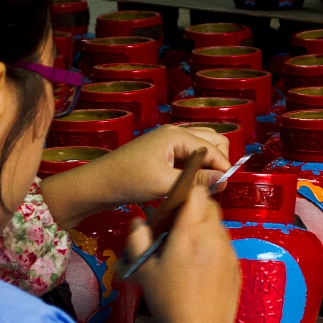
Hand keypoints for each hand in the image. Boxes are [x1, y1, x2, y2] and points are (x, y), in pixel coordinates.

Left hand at [40, 125, 231, 228]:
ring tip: (203, 186)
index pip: (213, 148)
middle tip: (214, 185)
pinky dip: (195, 169)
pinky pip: (189, 157)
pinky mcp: (164, 155)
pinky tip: (189, 185)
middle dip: (218, 162)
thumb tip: (224, 179)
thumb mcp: (164, 183)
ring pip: (202, 149)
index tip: (224, 188)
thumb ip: (196, 181)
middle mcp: (176, 134)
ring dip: (207, 166)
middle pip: (213, 141)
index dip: (222, 167)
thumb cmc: (128, 181)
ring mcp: (169, 143)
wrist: (98, 185)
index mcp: (177, 136)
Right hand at [126, 186, 239, 322]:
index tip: (174, 205)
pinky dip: (214, 247)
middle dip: (196, 209)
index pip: (197, 192)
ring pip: (219, 226)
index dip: (186, 193)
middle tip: (178, 227)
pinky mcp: (237, 266)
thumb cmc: (168, 300)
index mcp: (190, 231)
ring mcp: (229, 250)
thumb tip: (139, 220)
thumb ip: (138, 239)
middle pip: (211, 206)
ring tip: (188, 250)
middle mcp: (214, 235)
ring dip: (205, 228)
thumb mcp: (144, 270)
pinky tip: (201, 268)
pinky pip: (225, 245)